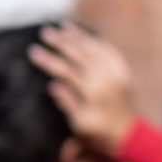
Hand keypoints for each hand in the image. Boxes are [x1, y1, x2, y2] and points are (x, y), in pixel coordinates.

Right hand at [29, 25, 137, 155]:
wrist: (129, 134)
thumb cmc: (99, 131)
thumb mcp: (80, 123)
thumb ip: (68, 103)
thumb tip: (53, 85)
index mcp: (93, 92)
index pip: (66, 71)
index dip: (49, 60)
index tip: (33, 51)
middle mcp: (106, 81)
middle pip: (81, 56)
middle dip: (62, 43)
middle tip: (45, 32)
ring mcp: (117, 76)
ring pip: (96, 51)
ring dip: (80, 38)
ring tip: (64, 26)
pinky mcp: (124, 76)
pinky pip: (113, 55)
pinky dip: (101, 45)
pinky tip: (91, 37)